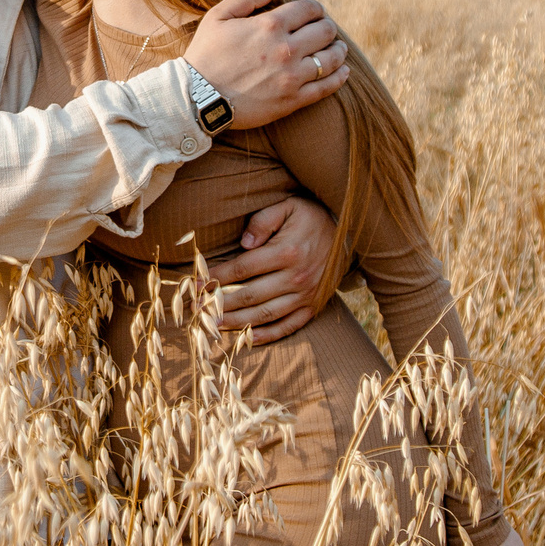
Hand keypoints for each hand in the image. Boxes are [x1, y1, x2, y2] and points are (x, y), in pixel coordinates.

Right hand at [181, 0, 348, 128]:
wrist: (197, 98)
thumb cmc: (205, 55)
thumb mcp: (218, 16)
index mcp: (270, 25)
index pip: (309, 9)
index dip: (316, 9)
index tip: (314, 13)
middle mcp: (286, 49)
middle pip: (325, 31)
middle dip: (327, 27)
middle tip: (325, 30)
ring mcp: (292, 76)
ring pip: (331, 58)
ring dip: (338, 50)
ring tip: (338, 49)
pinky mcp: (293, 100)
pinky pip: (326, 87)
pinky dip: (339, 77)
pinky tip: (343, 72)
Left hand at [201, 196, 338, 343]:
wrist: (349, 233)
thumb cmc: (311, 217)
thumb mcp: (288, 207)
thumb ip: (263, 221)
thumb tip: (244, 243)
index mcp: (287, 252)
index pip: (242, 269)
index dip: (217, 277)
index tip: (196, 283)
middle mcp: (296, 277)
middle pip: (249, 296)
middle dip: (218, 304)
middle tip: (196, 309)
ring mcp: (306, 295)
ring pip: (264, 315)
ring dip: (236, 323)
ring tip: (213, 325)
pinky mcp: (313, 307)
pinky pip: (287, 326)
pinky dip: (266, 335)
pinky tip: (246, 338)